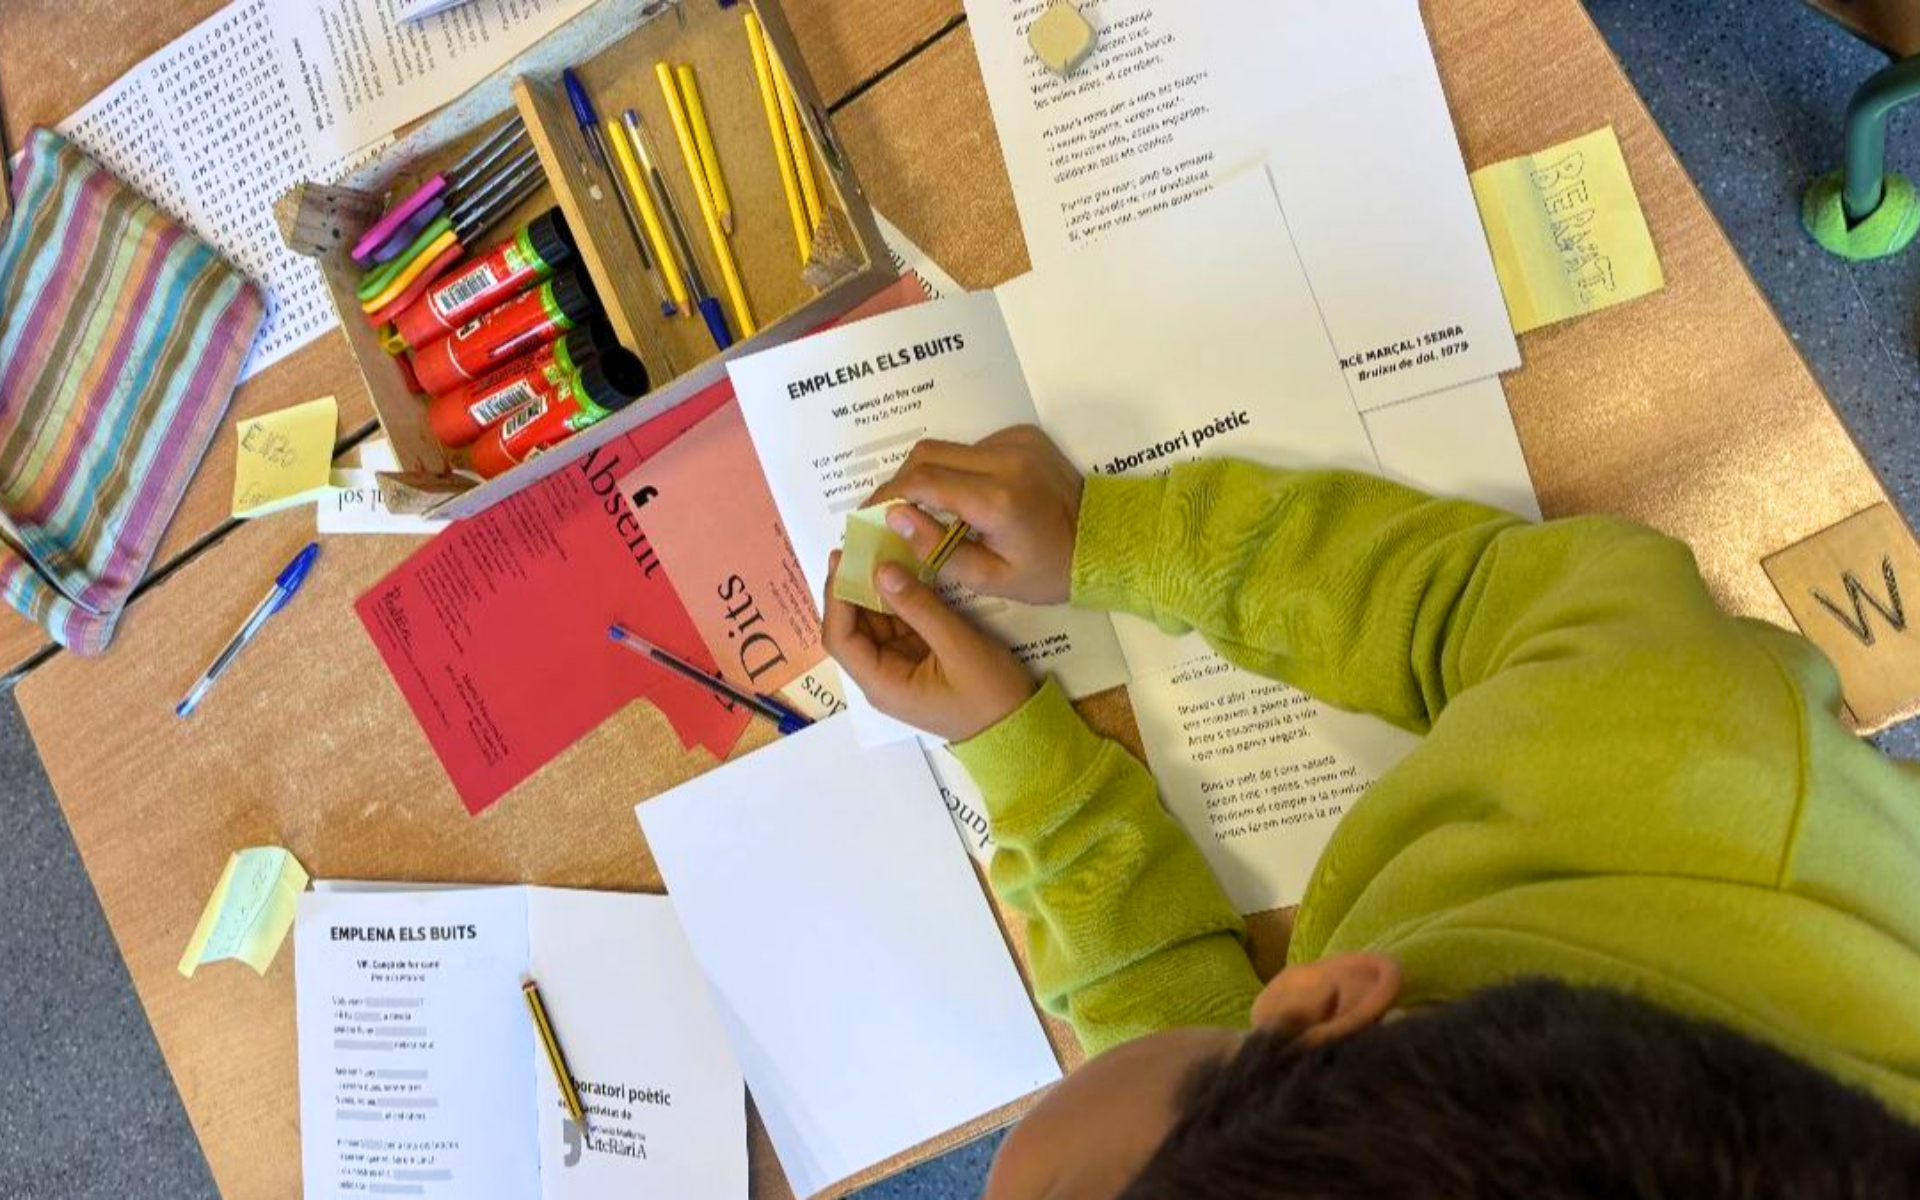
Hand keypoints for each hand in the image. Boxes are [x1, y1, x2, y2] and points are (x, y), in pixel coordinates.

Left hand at [822, 551, 1036, 742]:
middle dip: (852, 588)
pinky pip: (898, 626)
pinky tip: (903, 571)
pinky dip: (898, 599)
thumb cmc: (990, 694)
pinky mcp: (917, 660)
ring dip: (875, 590)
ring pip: (875, 624)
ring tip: (879, 549)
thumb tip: (883, 570)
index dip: (836, 597)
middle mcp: (882, 677)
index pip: (841, 638)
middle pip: (852, 629)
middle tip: (858, 545)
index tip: (843, 558)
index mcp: (883, 683)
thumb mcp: (958, 645)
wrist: (1022, 728)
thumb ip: (919, 607)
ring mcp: (899, 668)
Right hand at [873, 425, 1083, 604]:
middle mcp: (1004, 459)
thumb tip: (894, 518)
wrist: (1105, 541)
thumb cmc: (1049, 570)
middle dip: (901, 482)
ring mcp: (1015, 441)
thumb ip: (937, 548)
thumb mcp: (990, 578)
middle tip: (890, 510)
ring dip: (931, 475)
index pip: (922, 482)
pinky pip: (974, 446)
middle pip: (927, 454)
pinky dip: (960, 469)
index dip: (887, 495)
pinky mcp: (1023, 435)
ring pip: (948, 448)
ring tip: (930, 509)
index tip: (869, 513)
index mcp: (996, 499)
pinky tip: (971, 497)